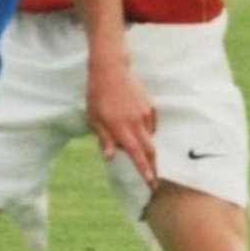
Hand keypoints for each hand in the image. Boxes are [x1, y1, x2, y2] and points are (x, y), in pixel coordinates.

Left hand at [86, 56, 156, 187]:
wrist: (111, 69)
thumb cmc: (98, 95)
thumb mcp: (94, 118)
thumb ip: (104, 138)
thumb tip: (111, 157)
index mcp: (120, 127)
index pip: (135, 153)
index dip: (144, 169)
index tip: (150, 182)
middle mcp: (136, 122)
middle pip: (150, 150)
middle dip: (154, 167)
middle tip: (155, 181)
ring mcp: (145, 113)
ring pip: (149, 137)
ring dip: (145, 147)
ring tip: (136, 147)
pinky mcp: (150, 106)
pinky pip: (150, 125)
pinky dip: (145, 132)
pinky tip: (135, 127)